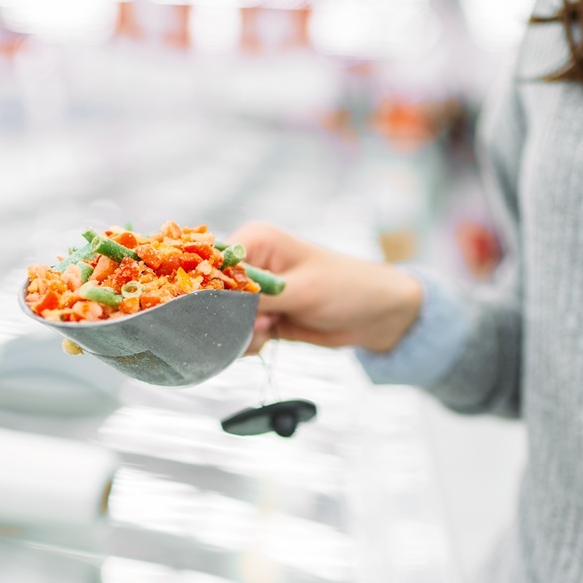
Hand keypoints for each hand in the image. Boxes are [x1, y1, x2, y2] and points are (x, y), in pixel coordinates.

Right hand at [225, 223, 423, 355]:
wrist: (375, 314)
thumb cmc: (346, 288)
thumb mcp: (300, 290)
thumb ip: (255, 297)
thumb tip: (213, 306)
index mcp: (254, 240)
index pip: (210, 263)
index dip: (207, 291)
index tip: (219, 315)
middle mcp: (249, 262)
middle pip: (211, 294)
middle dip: (227, 317)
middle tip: (260, 325)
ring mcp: (253, 290)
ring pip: (222, 318)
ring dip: (240, 333)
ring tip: (270, 330)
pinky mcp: (260, 314)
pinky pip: (236, 332)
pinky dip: (248, 341)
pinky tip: (271, 337)